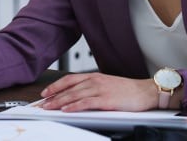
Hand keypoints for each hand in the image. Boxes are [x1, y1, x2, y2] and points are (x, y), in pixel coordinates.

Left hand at [39, 72, 157, 111]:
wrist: (145, 92)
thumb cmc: (128, 91)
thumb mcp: (106, 85)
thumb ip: (92, 89)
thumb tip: (77, 96)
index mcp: (94, 76)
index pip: (69, 79)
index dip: (55, 86)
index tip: (45, 92)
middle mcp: (95, 81)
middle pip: (69, 88)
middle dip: (53, 96)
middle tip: (41, 103)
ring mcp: (100, 90)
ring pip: (75, 95)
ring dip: (59, 101)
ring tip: (48, 107)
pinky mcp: (106, 100)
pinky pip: (86, 102)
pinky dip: (74, 106)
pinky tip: (66, 110)